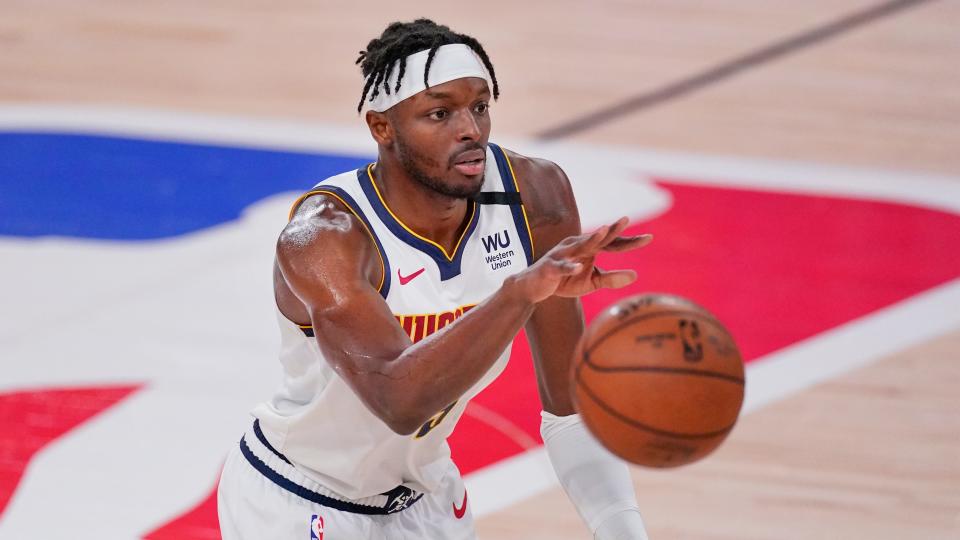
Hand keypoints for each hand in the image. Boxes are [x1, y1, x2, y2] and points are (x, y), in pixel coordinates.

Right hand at [513, 217, 651, 302]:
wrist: (534, 288)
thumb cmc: (564, 281)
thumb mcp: (591, 282)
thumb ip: (611, 278)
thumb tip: (635, 275)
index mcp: (589, 248)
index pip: (612, 243)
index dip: (629, 241)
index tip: (649, 238)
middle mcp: (577, 246)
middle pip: (598, 238)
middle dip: (612, 230)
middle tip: (626, 220)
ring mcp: (563, 254)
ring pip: (579, 246)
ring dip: (591, 239)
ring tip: (604, 232)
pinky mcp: (550, 267)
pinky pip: (561, 266)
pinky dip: (569, 267)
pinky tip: (578, 267)